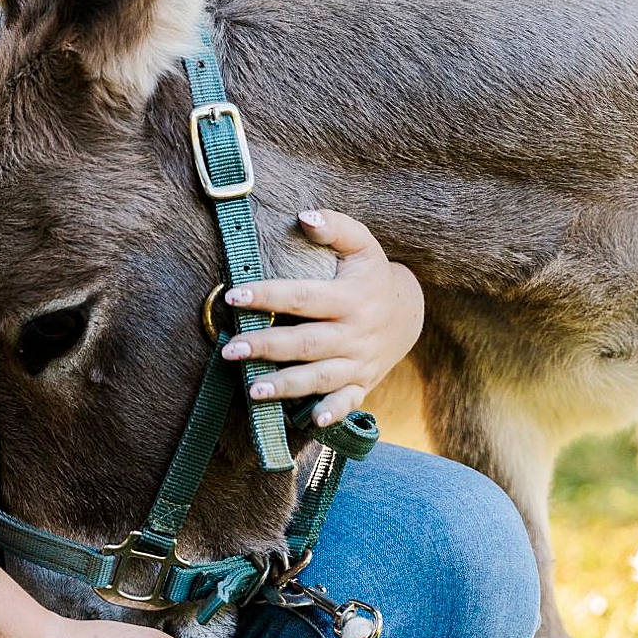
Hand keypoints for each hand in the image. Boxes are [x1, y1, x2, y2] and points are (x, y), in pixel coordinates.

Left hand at [218, 208, 424, 425]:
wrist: (408, 313)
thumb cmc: (372, 275)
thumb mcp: (362, 244)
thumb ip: (335, 227)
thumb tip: (303, 216)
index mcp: (350, 298)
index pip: (303, 297)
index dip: (268, 295)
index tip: (234, 295)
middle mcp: (355, 333)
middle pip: (306, 343)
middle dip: (267, 348)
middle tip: (229, 350)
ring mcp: (359, 362)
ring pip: (320, 377)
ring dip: (286, 385)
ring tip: (252, 389)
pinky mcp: (361, 384)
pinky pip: (347, 402)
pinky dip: (332, 413)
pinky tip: (311, 421)